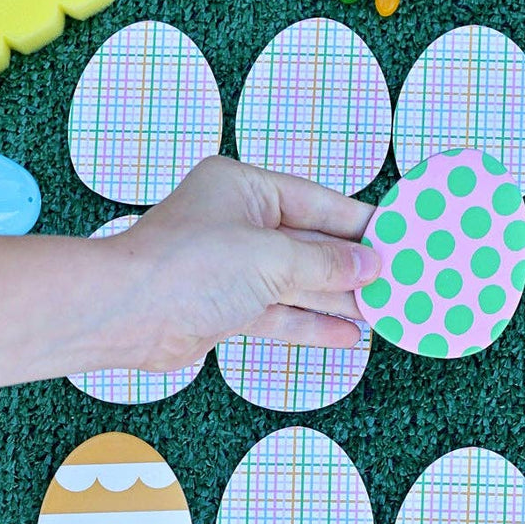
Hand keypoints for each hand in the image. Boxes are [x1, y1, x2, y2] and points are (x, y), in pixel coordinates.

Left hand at [105, 156, 380, 372]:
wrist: (127, 315)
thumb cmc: (188, 267)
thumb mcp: (270, 257)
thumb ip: (325, 263)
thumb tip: (369, 264)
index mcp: (244, 189)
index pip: (317, 202)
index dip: (359, 224)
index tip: (397, 239)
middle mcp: (237, 223)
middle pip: (309, 244)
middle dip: (352, 267)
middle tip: (397, 281)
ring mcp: (231, 268)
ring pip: (297, 283)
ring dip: (337, 299)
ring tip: (381, 311)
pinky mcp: (225, 307)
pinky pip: (279, 313)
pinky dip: (311, 323)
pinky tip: (347, 334)